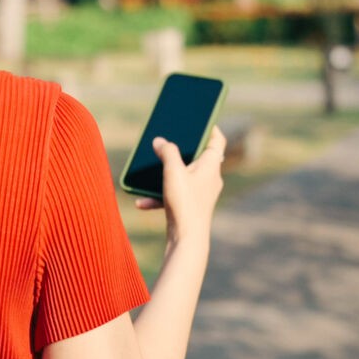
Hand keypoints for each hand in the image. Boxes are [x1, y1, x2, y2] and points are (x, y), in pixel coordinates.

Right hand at [135, 126, 225, 242]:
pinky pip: (174, 194)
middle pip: (197, 156)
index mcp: (212, 166)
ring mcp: (200, 193)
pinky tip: (141, 201)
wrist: (186, 241)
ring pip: (182, 176)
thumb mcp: (173, 172)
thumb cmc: (185, 203)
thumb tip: (161, 141)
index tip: (200, 118)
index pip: (217, 140)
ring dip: (165, 173)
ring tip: (150, 168)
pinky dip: (159, 195)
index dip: (210, 127)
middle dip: (180, 149)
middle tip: (170, 138)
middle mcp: (209, 178)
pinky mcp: (189, 206)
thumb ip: (167, 152)